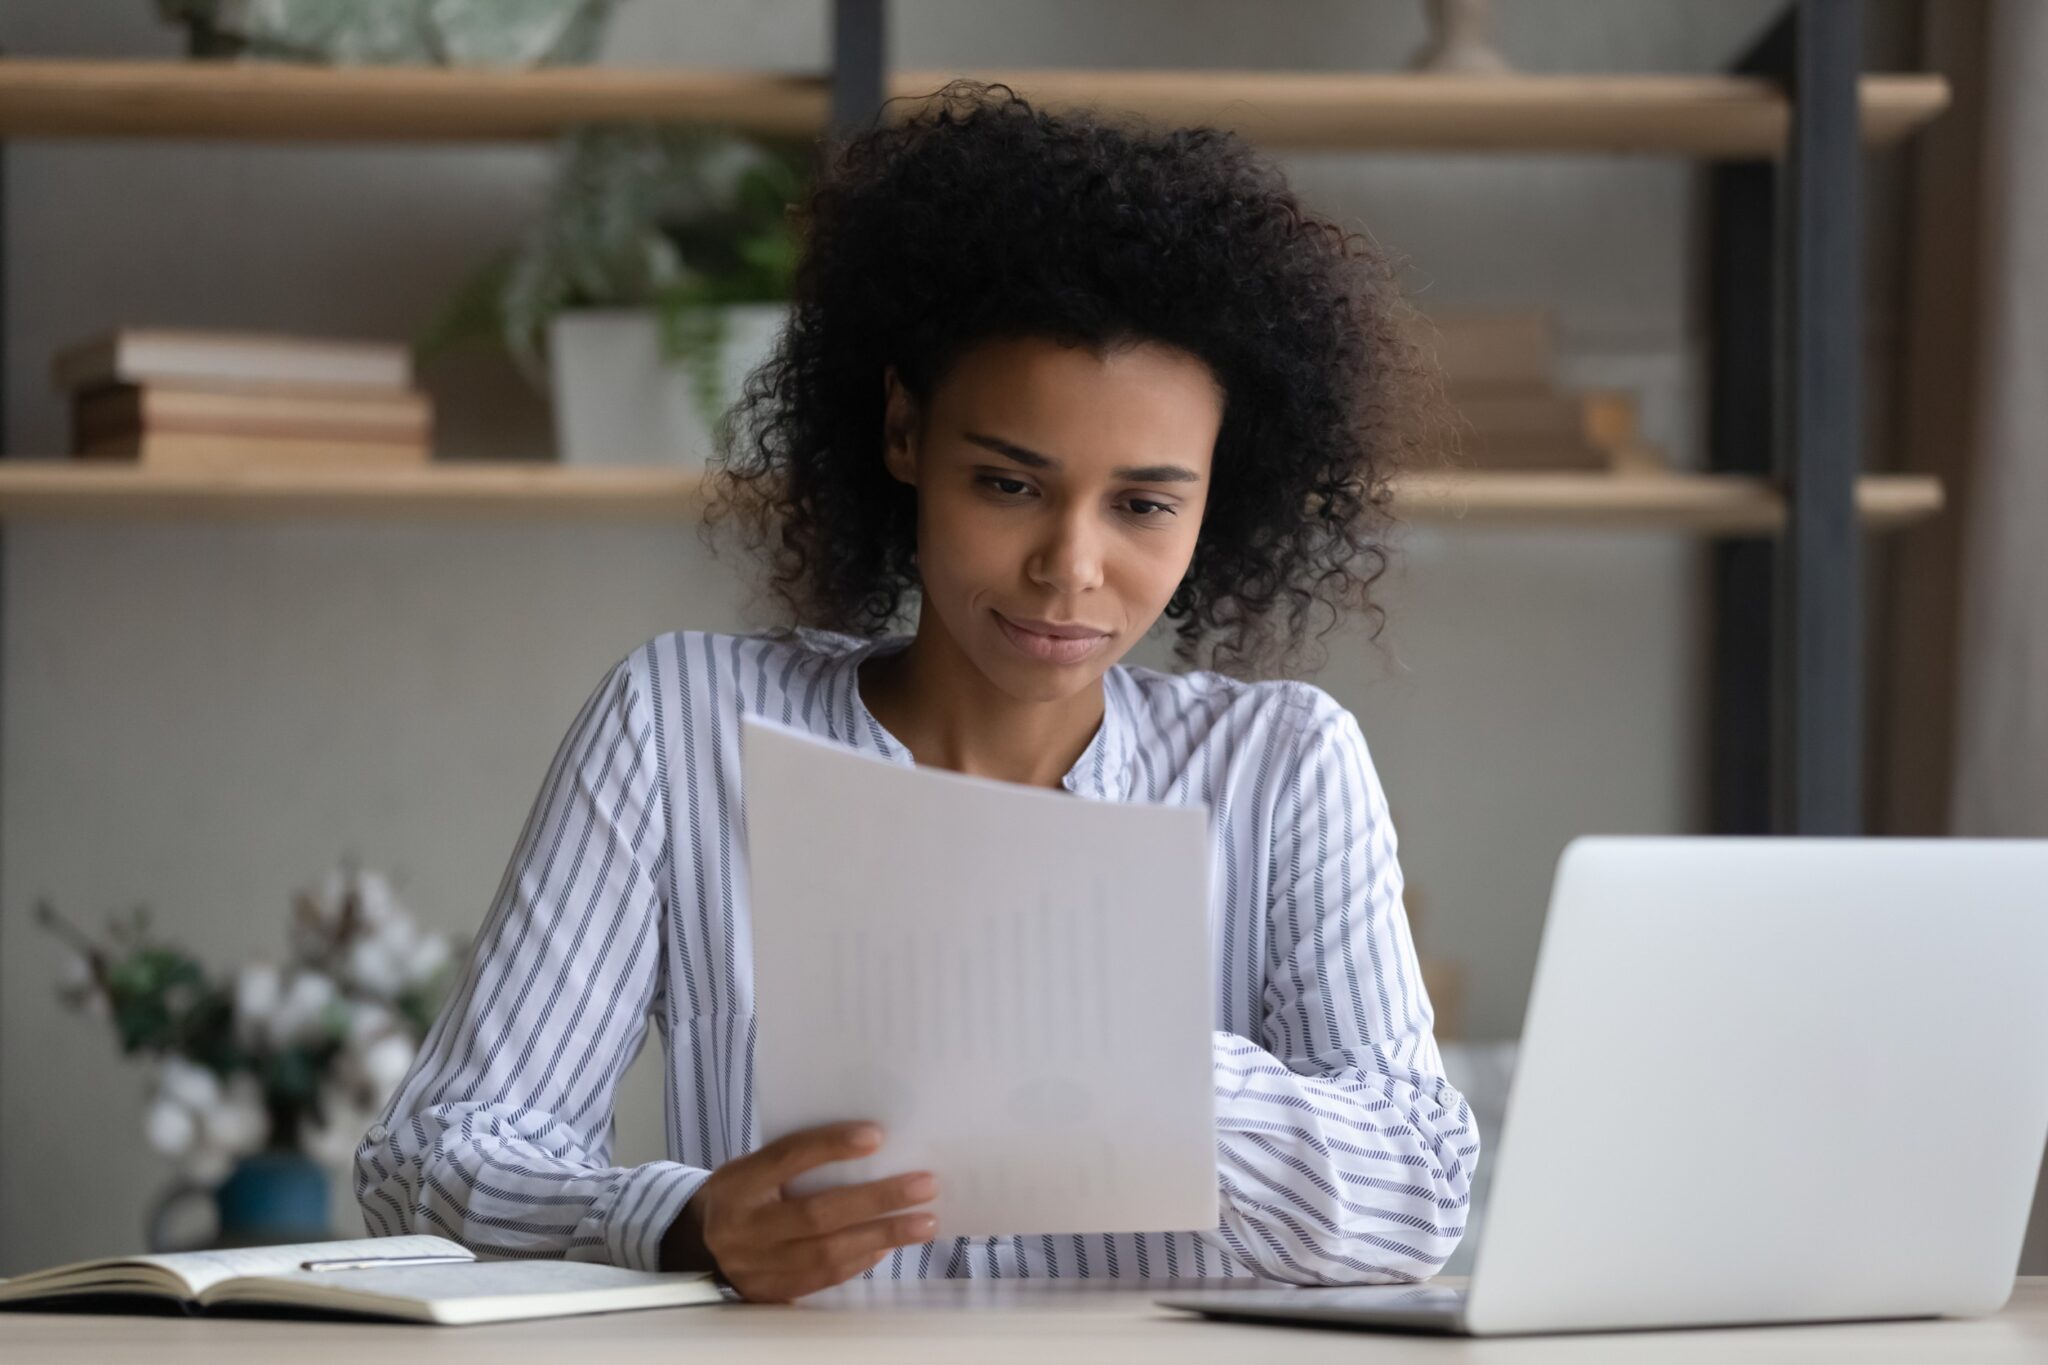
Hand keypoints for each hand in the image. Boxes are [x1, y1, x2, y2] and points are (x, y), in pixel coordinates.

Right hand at [664, 1121, 938, 1301]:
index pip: (787, 1158)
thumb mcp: (751, 1166)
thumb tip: (869, 1147)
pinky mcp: (770, 1293)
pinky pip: (823, 1279)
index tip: (877, 1136)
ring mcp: (756, 1266)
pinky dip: (860, 1261)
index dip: (831, 1147)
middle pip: (817, 1213)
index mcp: (738, 1184)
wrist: (694, 1244)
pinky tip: (888, 1246)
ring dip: (882, 1236)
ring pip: (827, 1253)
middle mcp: (745, 1227)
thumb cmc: (739, 1193)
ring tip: (923, 1223)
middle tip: (924, 1185)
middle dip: (877, 1200)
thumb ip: (795, 1160)